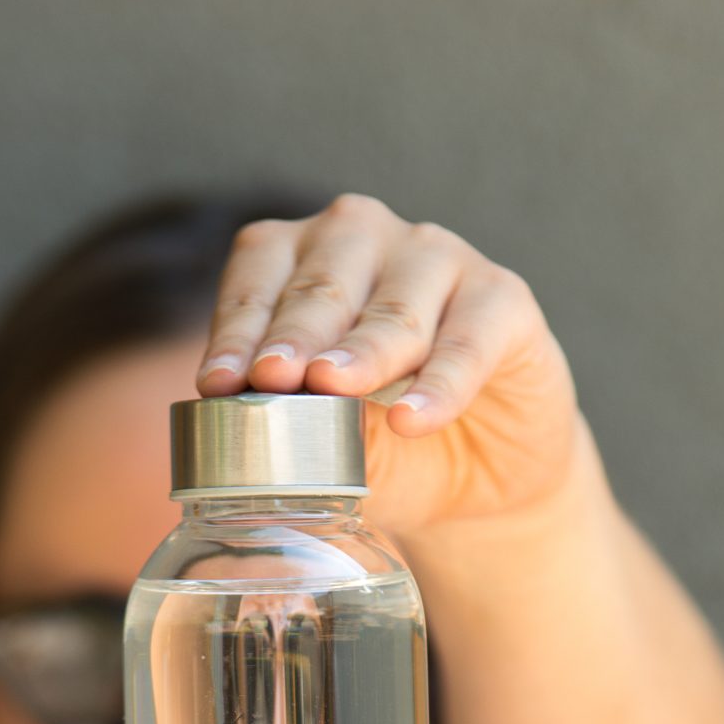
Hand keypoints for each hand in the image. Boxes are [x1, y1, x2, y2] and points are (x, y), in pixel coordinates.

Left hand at [194, 192, 592, 540]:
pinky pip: (467, 341)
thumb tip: (243, 425)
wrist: (479, 483)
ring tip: (331, 387)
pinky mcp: (504, 298)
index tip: (219, 385)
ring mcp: (440, 259)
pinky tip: (413, 420)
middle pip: (323, 285)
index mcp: (306, 257)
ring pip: (393, 308)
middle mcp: (369, 240)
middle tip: (271, 377)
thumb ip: (292, 427)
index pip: (260, 276)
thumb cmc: (386, 447)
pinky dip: (440, 384)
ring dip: (361, 351)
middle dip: (294, 336)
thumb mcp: (326, 445)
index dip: (238, 331)